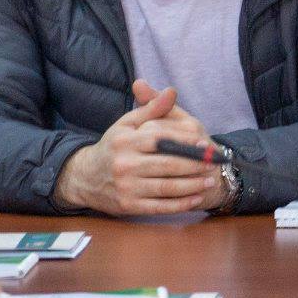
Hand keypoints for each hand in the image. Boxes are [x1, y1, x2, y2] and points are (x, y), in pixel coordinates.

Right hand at [53, 80, 220, 215]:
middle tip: (214, 164)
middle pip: (167, 164)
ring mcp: (126, 187)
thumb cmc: (113, 146)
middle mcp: (124, 164)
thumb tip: (171, 91)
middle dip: (195, 165)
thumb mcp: (127, 124)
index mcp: (125, 141)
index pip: (161, 139)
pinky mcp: (128, 206)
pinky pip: (159, 206)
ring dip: (193, 185)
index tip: (205, 144)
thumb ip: (151, 108)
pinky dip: (180, 204)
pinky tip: (196, 198)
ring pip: (166, 187)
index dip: (185, 142)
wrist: (84, 177)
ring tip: (210, 180)